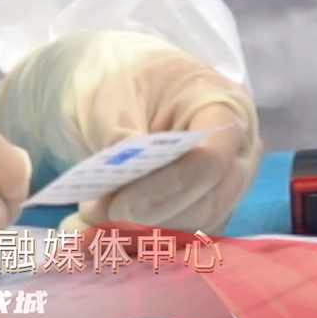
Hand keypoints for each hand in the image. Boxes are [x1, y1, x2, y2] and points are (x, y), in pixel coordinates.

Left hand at [0, 31, 260, 234]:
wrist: (117, 81)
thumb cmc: (122, 75)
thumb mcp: (111, 91)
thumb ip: (119, 131)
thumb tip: (123, 174)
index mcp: (223, 105)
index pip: (209, 159)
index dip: (168, 189)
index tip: (121, 206)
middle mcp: (235, 152)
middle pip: (203, 203)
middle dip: (146, 219)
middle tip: (91, 218)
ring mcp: (223, 185)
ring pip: (190, 228)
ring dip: (134, 237)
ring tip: (81, 230)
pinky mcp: (201, 210)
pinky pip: (175, 237)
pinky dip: (133, 242)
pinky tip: (91, 239)